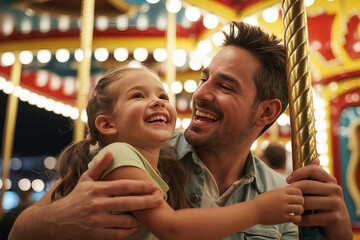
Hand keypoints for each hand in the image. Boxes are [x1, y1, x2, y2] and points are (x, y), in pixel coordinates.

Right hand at [45, 151, 161, 239]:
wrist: (56, 220)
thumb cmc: (75, 197)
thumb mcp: (85, 180)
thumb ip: (99, 166)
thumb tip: (110, 152)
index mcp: (97, 189)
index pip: (124, 186)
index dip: (141, 186)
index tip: (153, 186)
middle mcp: (98, 204)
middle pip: (129, 203)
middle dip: (147, 201)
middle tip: (159, 199)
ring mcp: (97, 221)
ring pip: (126, 221)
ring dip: (139, 218)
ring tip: (147, 214)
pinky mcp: (96, 234)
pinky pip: (118, 234)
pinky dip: (129, 231)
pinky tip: (134, 226)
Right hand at [252, 186, 303, 224]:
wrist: (253, 211)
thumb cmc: (262, 201)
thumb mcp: (272, 193)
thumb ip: (283, 192)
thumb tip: (293, 192)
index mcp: (281, 191)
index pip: (298, 190)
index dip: (299, 195)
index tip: (296, 198)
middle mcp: (283, 199)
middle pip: (301, 199)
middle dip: (301, 203)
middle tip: (296, 206)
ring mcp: (283, 208)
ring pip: (300, 208)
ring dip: (299, 211)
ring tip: (295, 212)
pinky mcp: (283, 218)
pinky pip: (297, 218)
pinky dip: (297, 219)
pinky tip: (293, 218)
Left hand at [287, 158, 352, 239]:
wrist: (339, 225)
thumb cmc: (324, 204)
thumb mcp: (321, 189)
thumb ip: (315, 176)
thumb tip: (315, 159)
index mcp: (330, 180)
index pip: (313, 170)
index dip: (298, 173)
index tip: (287, 180)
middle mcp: (335, 190)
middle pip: (307, 185)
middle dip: (293, 190)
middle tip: (284, 196)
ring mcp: (336, 204)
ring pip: (307, 202)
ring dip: (296, 206)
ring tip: (289, 208)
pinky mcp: (334, 218)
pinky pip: (311, 218)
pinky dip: (300, 219)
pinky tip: (296, 220)